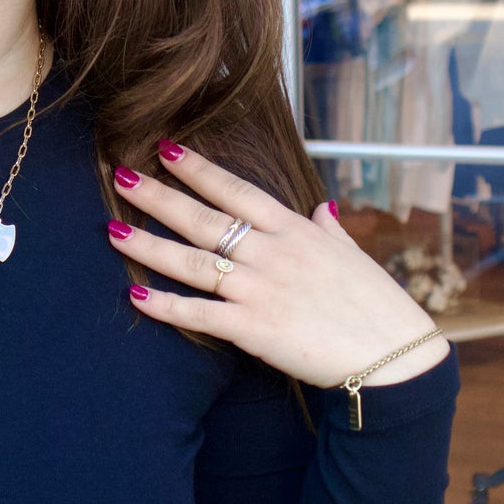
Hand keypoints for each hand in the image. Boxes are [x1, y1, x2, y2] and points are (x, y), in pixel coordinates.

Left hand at [108, 143, 450, 391]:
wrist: (391, 355)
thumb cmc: (375, 305)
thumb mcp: (352, 256)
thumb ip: (329, 230)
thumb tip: (324, 208)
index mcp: (295, 231)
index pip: (237, 191)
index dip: (198, 169)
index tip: (165, 149)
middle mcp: (272, 254)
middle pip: (204, 218)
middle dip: (159, 196)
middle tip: (121, 175)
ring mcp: (260, 290)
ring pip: (192, 262)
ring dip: (148, 245)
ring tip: (111, 229)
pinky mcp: (254, 329)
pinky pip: (200, 314)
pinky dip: (165, 306)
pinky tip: (135, 295)